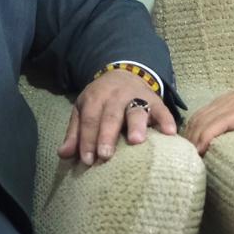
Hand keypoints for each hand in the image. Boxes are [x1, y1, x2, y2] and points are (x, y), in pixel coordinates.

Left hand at [57, 68, 177, 166]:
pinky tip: (170, 133)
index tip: (88, 160)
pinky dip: (167, 120)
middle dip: (107, 135)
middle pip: (111, 115)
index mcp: (96, 97)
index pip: (90, 119)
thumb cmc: (101, 100)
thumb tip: (63, 154)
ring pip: (136, 110)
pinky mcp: (156, 100)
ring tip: (136, 141)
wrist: (124, 74)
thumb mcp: (83, 109)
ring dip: (136, 125)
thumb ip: (75, 132)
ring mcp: (137, 96)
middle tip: (105, 155)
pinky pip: (163, 109)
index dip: (88, 139)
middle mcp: (116, 96)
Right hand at [182, 74, 233, 155]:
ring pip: (199, 116)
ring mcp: (223, 101)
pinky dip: (192, 127)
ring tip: (186, 155)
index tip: (198, 153)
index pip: (220, 121)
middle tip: (189, 162)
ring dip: (190, 134)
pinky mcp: (219, 102)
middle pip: (205, 120)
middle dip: (194, 140)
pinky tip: (189, 141)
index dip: (207, 137)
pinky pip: (200, 113)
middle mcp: (231, 103)